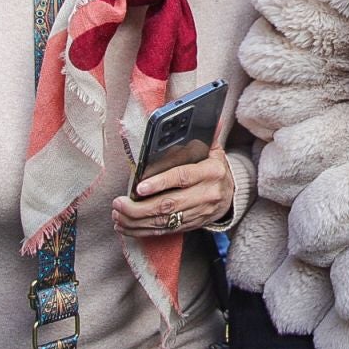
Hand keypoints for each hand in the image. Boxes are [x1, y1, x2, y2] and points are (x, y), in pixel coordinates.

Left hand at [113, 146, 234, 238]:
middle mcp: (206, 194)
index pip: (183, 177)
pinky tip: (126, 226)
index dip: (160, 183)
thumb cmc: (214, 168)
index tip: (139, 187)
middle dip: (140, 208)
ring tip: (117, 215)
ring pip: (164, 221)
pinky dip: (143, 230)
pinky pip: (165, 231)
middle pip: (170, 204)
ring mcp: (199, 213)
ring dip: (137, 221)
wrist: (231, 194)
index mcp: (211, 172)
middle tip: (118, 203)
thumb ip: (202, 137)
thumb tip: (199, 117)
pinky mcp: (191, 225)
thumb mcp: (213, 151)